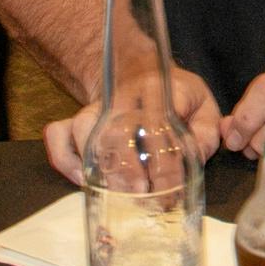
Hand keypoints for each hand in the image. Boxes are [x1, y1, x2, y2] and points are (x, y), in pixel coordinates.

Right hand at [43, 67, 223, 182]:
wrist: (137, 69)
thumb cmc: (175, 95)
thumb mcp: (202, 104)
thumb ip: (206, 131)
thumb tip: (197, 155)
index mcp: (158, 89)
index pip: (160, 122)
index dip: (165, 157)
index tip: (172, 186)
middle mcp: (123, 96)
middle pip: (118, 129)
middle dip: (129, 168)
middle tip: (143, 196)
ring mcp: (97, 107)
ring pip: (85, 130)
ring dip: (98, 165)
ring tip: (115, 194)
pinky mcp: (79, 118)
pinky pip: (58, 135)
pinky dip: (65, 159)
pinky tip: (83, 181)